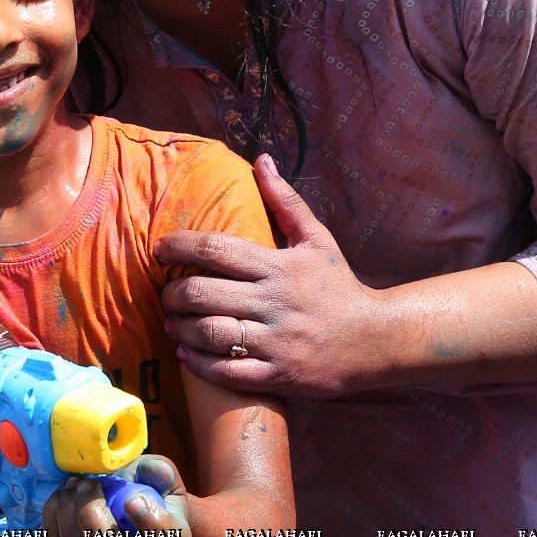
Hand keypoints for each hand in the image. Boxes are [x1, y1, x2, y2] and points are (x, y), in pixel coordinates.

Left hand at [41, 456, 191, 536]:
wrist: (130, 501)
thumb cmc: (150, 488)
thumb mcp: (162, 474)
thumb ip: (160, 471)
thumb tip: (152, 476)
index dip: (153, 525)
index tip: (132, 500)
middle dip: (91, 517)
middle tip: (89, 484)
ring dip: (68, 513)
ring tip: (74, 483)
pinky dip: (53, 515)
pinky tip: (64, 493)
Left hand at [157, 154, 378, 399]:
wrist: (377, 340)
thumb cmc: (339, 287)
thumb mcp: (317, 240)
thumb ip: (285, 202)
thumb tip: (261, 161)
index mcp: (279, 266)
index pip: (216, 249)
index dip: (179, 247)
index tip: (159, 250)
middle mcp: (274, 302)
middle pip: (203, 293)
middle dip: (173, 294)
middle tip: (165, 295)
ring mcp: (276, 341)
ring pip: (210, 334)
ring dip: (180, 328)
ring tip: (171, 322)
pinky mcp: (278, 375)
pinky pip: (226, 373)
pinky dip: (198, 363)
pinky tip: (186, 353)